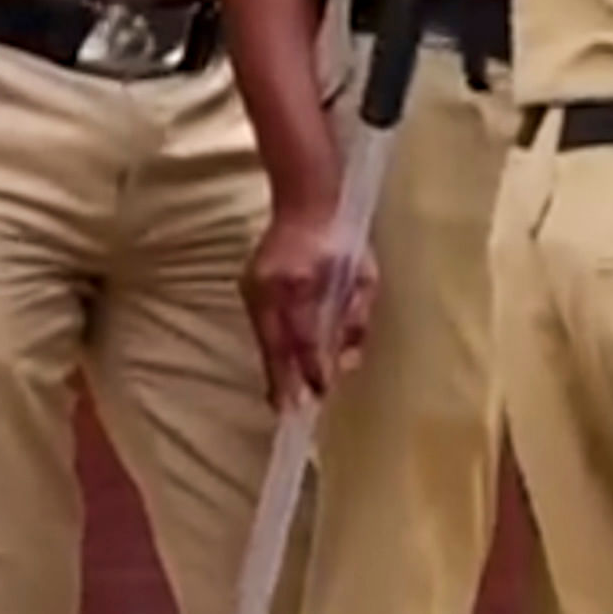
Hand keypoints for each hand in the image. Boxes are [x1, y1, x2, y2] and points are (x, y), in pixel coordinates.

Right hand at [247, 195, 375, 410]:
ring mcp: (253, 286)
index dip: (312, 366)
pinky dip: (271, 348)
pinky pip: (261, 326)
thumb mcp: (363, 276)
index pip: (304, 335)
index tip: (320, 392)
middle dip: (284, 379)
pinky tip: (278, 367)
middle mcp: (268, 287)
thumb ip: (355, 317)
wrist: (307, 201)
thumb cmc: (343, 238)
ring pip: (265, 337)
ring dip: (275, 368)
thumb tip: (348, 360)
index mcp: (298, 281)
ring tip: (281, 400)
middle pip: (276, 343)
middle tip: (290, 412)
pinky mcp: (249, 286)